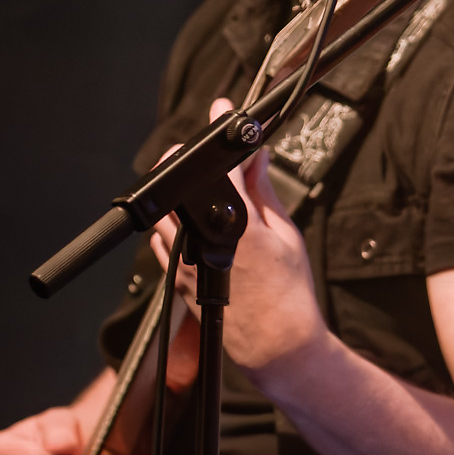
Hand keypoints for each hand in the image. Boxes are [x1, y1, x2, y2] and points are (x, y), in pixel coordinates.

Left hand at [152, 98, 328, 377]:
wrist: (276, 343)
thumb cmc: (288, 294)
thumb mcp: (285, 235)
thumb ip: (264, 191)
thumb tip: (257, 158)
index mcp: (239, 226)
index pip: (227, 165)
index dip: (225, 134)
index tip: (224, 111)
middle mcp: (205, 240)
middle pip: (178, 181)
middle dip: (190, 161)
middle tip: (210, 157)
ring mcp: (186, 259)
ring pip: (167, 210)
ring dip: (182, 194)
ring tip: (210, 196)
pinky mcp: (179, 275)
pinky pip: (165, 238)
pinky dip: (177, 225)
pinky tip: (201, 227)